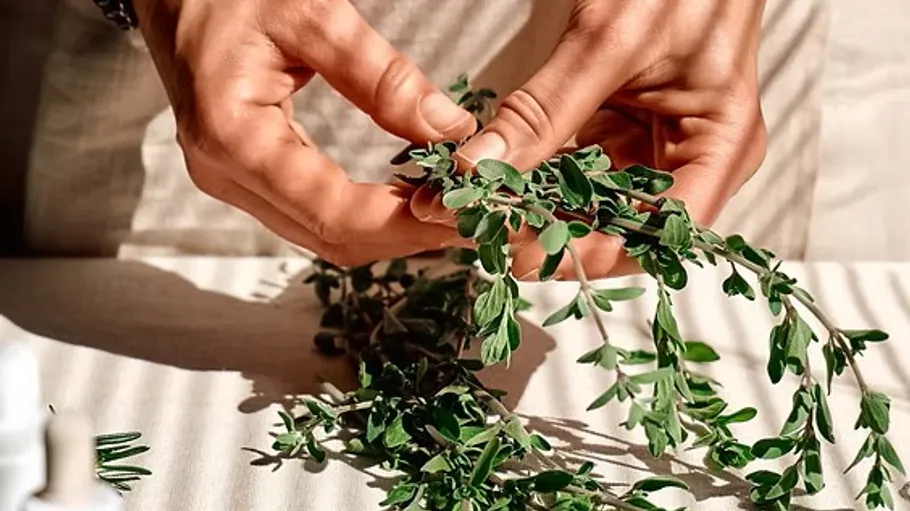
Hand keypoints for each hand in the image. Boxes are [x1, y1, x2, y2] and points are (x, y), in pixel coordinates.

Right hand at [132, 0, 476, 264]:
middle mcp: (226, 175)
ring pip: (324, 235)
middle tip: (472, 218)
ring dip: (391, 231)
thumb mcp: (309, 13)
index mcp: (231, 138)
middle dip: (407, 236)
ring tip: (451, 210)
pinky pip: (314, 214)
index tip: (463, 211)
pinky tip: (408, 197)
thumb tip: (449, 128)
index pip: (332, 211)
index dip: (404, 222)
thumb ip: (379, 75)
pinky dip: (367, 215)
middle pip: (331, 238)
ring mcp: (233, 181)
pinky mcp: (247, 175)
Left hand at [413, 0, 767, 279]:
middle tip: (489, 235)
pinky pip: (579, 168)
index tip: (527, 253)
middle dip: (557, 236)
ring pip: (594, 203)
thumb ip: (543, 111)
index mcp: (721, 147)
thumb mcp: (609, 41)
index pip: (662, 232)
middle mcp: (692, 158)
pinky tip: (498, 182)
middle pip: (624, 226)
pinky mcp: (623, 128)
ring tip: (483, 214)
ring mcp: (656, 146)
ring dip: (541, 210)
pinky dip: (540, 176)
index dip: (595, 252)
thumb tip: (478, 171)